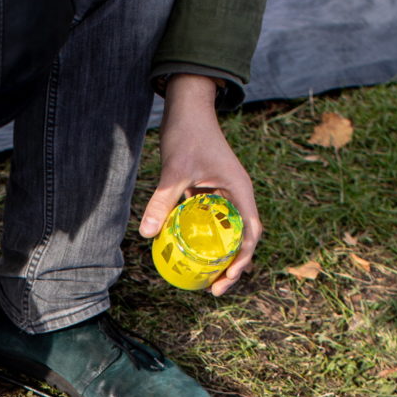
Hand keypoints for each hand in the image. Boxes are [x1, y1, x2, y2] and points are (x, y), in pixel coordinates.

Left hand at [138, 73, 261, 296]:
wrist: (188, 106)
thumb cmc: (188, 133)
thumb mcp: (174, 169)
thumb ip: (163, 200)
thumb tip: (146, 234)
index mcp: (240, 192)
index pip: (250, 234)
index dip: (242, 260)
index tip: (227, 279)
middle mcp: (237, 196)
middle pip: (242, 240)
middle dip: (232, 267)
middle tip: (214, 290)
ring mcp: (225, 195)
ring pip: (227, 233)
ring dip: (219, 257)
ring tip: (204, 280)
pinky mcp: (210, 192)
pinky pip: (211, 222)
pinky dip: (204, 240)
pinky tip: (187, 253)